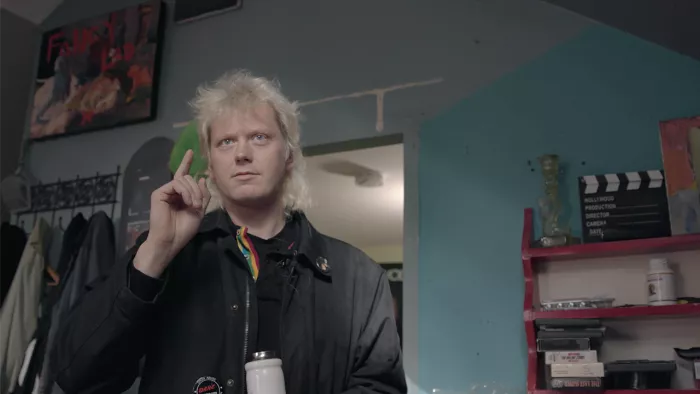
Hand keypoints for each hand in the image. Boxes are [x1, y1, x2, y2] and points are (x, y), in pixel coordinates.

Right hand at [134, 149, 210, 277]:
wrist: (170, 240)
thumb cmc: (183, 230)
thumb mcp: (199, 211)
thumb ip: (202, 195)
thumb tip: (202, 178)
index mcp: (181, 195)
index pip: (184, 176)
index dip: (186, 163)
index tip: (191, 151)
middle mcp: (172, 191)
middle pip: (188, 178)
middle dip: (197, 190)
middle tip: (198, 204)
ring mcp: (165, 191)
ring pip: (184, 180)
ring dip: (193, 192)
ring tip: (194, 205)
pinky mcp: (159, 193)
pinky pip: (176, 184)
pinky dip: (186, 192)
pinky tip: (188, 202)